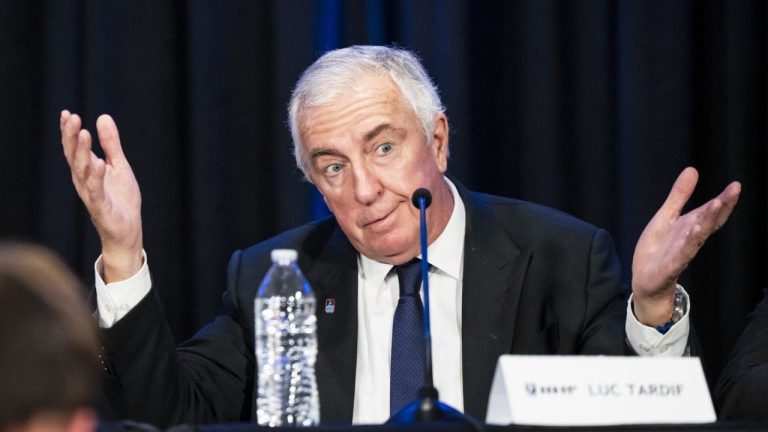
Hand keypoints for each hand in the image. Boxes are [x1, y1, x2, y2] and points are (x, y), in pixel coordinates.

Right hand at [60, 110, 143, 282]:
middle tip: (72, 117)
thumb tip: (103, 117)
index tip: (67, 113)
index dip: (70, 132)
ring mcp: (91, 195)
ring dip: (82, 152)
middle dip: (72, 137)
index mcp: (87, 171)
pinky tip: (99, 163)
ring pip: (82, 171)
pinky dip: (96, 177)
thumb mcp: (119, 166)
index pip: (75, 148)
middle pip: (74, 156)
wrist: (127, 231)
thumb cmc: (121, 199)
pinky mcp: (101, 208)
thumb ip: (111, 144)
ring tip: (84, 133)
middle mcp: (84, 182)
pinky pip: (96, 191)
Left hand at [631, 167, 740, 325]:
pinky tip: (692, 232)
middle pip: (708, 222)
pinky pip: (680, 255)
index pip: (710, 212)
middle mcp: (689, 239)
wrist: (646, 280)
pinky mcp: (669, 267)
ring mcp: (681, 253)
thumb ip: (679, 196)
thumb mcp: (666, 216)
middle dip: (719, 208)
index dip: (723, 200)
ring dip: (706, 223)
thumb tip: (692, 169)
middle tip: (732, 192)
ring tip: (714, 206)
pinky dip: (686, 245)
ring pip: (696, 237)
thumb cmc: (659, 248)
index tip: (736, 186)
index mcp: (690, 226)